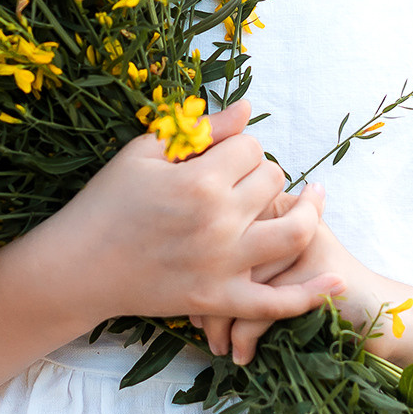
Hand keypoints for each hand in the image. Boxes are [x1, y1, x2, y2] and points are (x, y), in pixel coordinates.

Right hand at [43, 99, 343, 327]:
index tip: (223, 156)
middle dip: (264, 174)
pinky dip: (310, 296)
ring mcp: (223, 265)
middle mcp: (218, 221)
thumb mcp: (144, 152)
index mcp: (199, 180)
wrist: (78, 266)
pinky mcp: (219, 300)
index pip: (251, 147)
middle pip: (274, 181)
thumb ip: (199, 129)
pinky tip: (335, 283)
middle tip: (244, 181)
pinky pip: (276, 304)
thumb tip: (248, 109)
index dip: (240, 146)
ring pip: (293, 232)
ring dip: (306, 214)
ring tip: (310, 204)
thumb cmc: (106, 202)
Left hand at [195, 183, 325, 364]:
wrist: (378, 310)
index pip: (219, 225)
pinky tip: (241, 354)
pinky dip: (244, 338)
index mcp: (276, 203)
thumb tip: (185, 269)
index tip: (188, 297)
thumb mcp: (278, 260)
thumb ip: (243, 249)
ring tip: (216, 344)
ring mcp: (305, 242)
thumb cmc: (316, 288)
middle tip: (196, 324)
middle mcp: (289, 214)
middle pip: (224, 249)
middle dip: (201, 294)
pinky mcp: (319, 278)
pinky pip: (261, 307)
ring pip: (238, 279)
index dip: (196, 265)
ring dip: (220, 322)